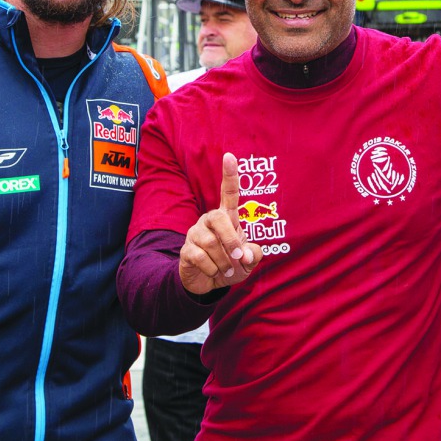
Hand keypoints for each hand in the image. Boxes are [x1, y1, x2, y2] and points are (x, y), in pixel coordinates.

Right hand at [178, 153, 261, 294]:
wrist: (208, 284)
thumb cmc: (231, 265)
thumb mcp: (248, 262)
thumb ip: (254, 254)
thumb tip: (248, 253)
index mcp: (226, 219)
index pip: (228, 193)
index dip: (229, 175)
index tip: (229, 156)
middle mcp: (208, 221)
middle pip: (218, 218)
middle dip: (231, 240)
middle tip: (239, 258)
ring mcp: (195, 234)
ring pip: (210, 243)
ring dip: (224, 262)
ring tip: (226, 270)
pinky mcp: (186, 250)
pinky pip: (200, 257)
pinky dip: (212, 269)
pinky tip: (213, 272)